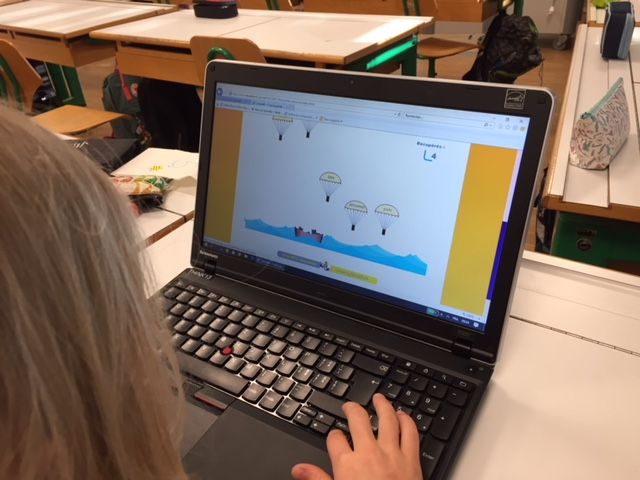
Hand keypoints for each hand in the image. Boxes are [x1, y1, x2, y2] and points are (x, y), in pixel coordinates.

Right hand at [291, 393, 422, 479]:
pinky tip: (403, 415)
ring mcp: (391, 454)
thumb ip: (317, 479)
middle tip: (350, 406)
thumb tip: (298, 469)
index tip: (335, 436)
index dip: (333, 435)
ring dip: (382, 405)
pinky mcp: (411, 460)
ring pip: (387, 419)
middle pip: (358, 419)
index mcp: (347, 464)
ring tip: (378, 397)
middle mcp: (368, 453)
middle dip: (352, 409)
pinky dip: (407, 421)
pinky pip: (410, 433)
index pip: (335, 438)